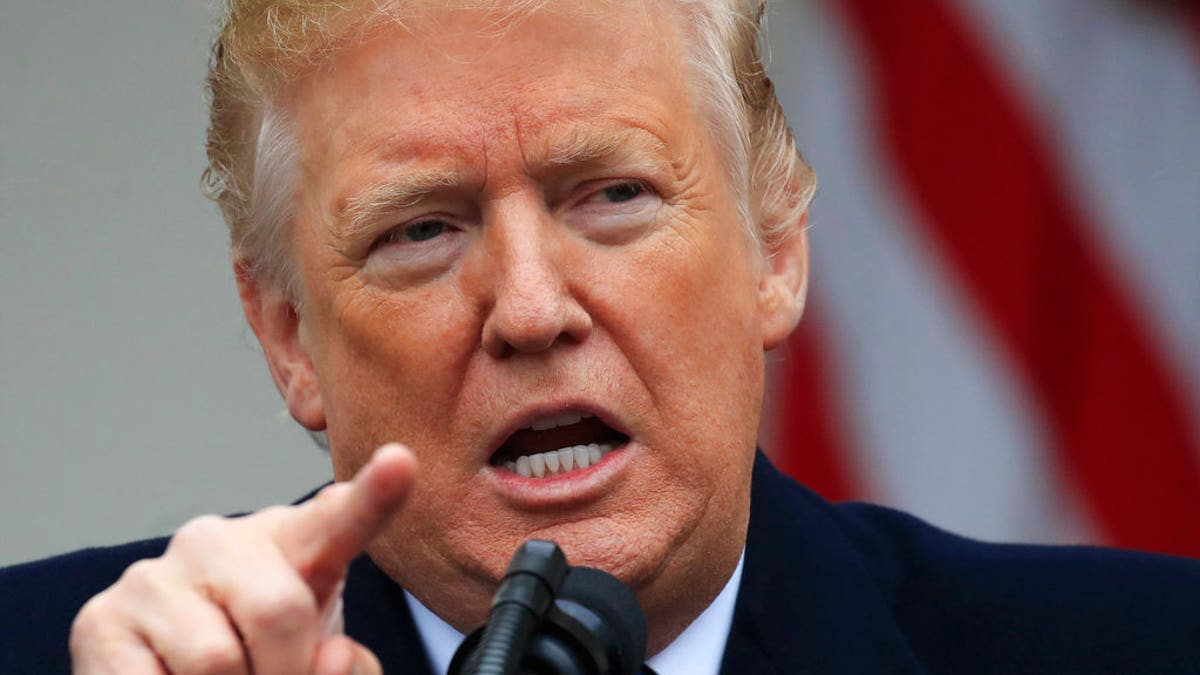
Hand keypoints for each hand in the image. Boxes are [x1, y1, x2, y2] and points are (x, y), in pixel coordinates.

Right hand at [70, 443, 417, 674]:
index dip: (373, 496)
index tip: (402, 463)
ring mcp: (154, 577)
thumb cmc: (263, 660)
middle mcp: (220, 541)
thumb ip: (344, 667)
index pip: (339, 519)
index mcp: (293, 545)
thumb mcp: (317, 661)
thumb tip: (332, 654)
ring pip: (216, 661)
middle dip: (288, 671)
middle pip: (279, 611)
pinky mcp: (100, 622)